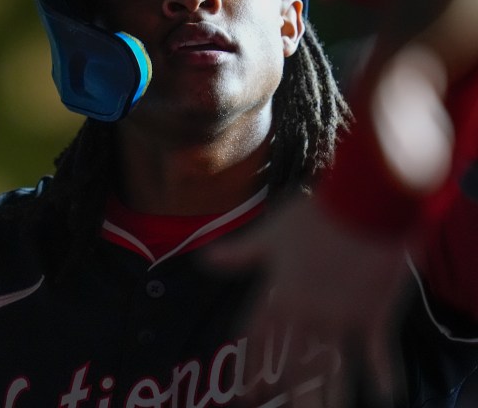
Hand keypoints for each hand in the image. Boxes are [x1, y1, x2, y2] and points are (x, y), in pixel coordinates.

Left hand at [206, 196, 411, 406]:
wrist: (359, 202)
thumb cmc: (312, 216)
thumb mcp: (269, 233)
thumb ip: (239, 253)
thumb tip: (204, 259)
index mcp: (280, 294)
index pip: (259, 339)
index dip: (251, 368)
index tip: (249, 395)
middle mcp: (307, 314)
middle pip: (292, 365)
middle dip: (287, 395)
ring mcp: (341, 317)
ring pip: (331, 369)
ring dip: (328, 398)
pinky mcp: (374, 314)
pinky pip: (377, 353)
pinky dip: (383, 374)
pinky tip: (386, 395)